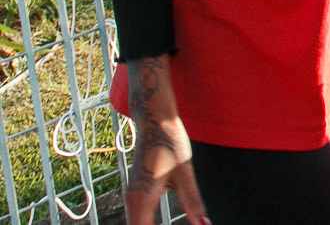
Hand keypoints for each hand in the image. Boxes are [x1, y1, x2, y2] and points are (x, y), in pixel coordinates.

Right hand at [124, 58, 208, 224]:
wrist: (154, 120)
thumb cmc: (169, 142)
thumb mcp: (185, 172)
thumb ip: (193, 201)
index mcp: (141, 200)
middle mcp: (132, 201)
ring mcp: (132, 196)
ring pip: (138, 224)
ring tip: (182, 223)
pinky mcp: (137, 191)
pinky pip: (139, 217)